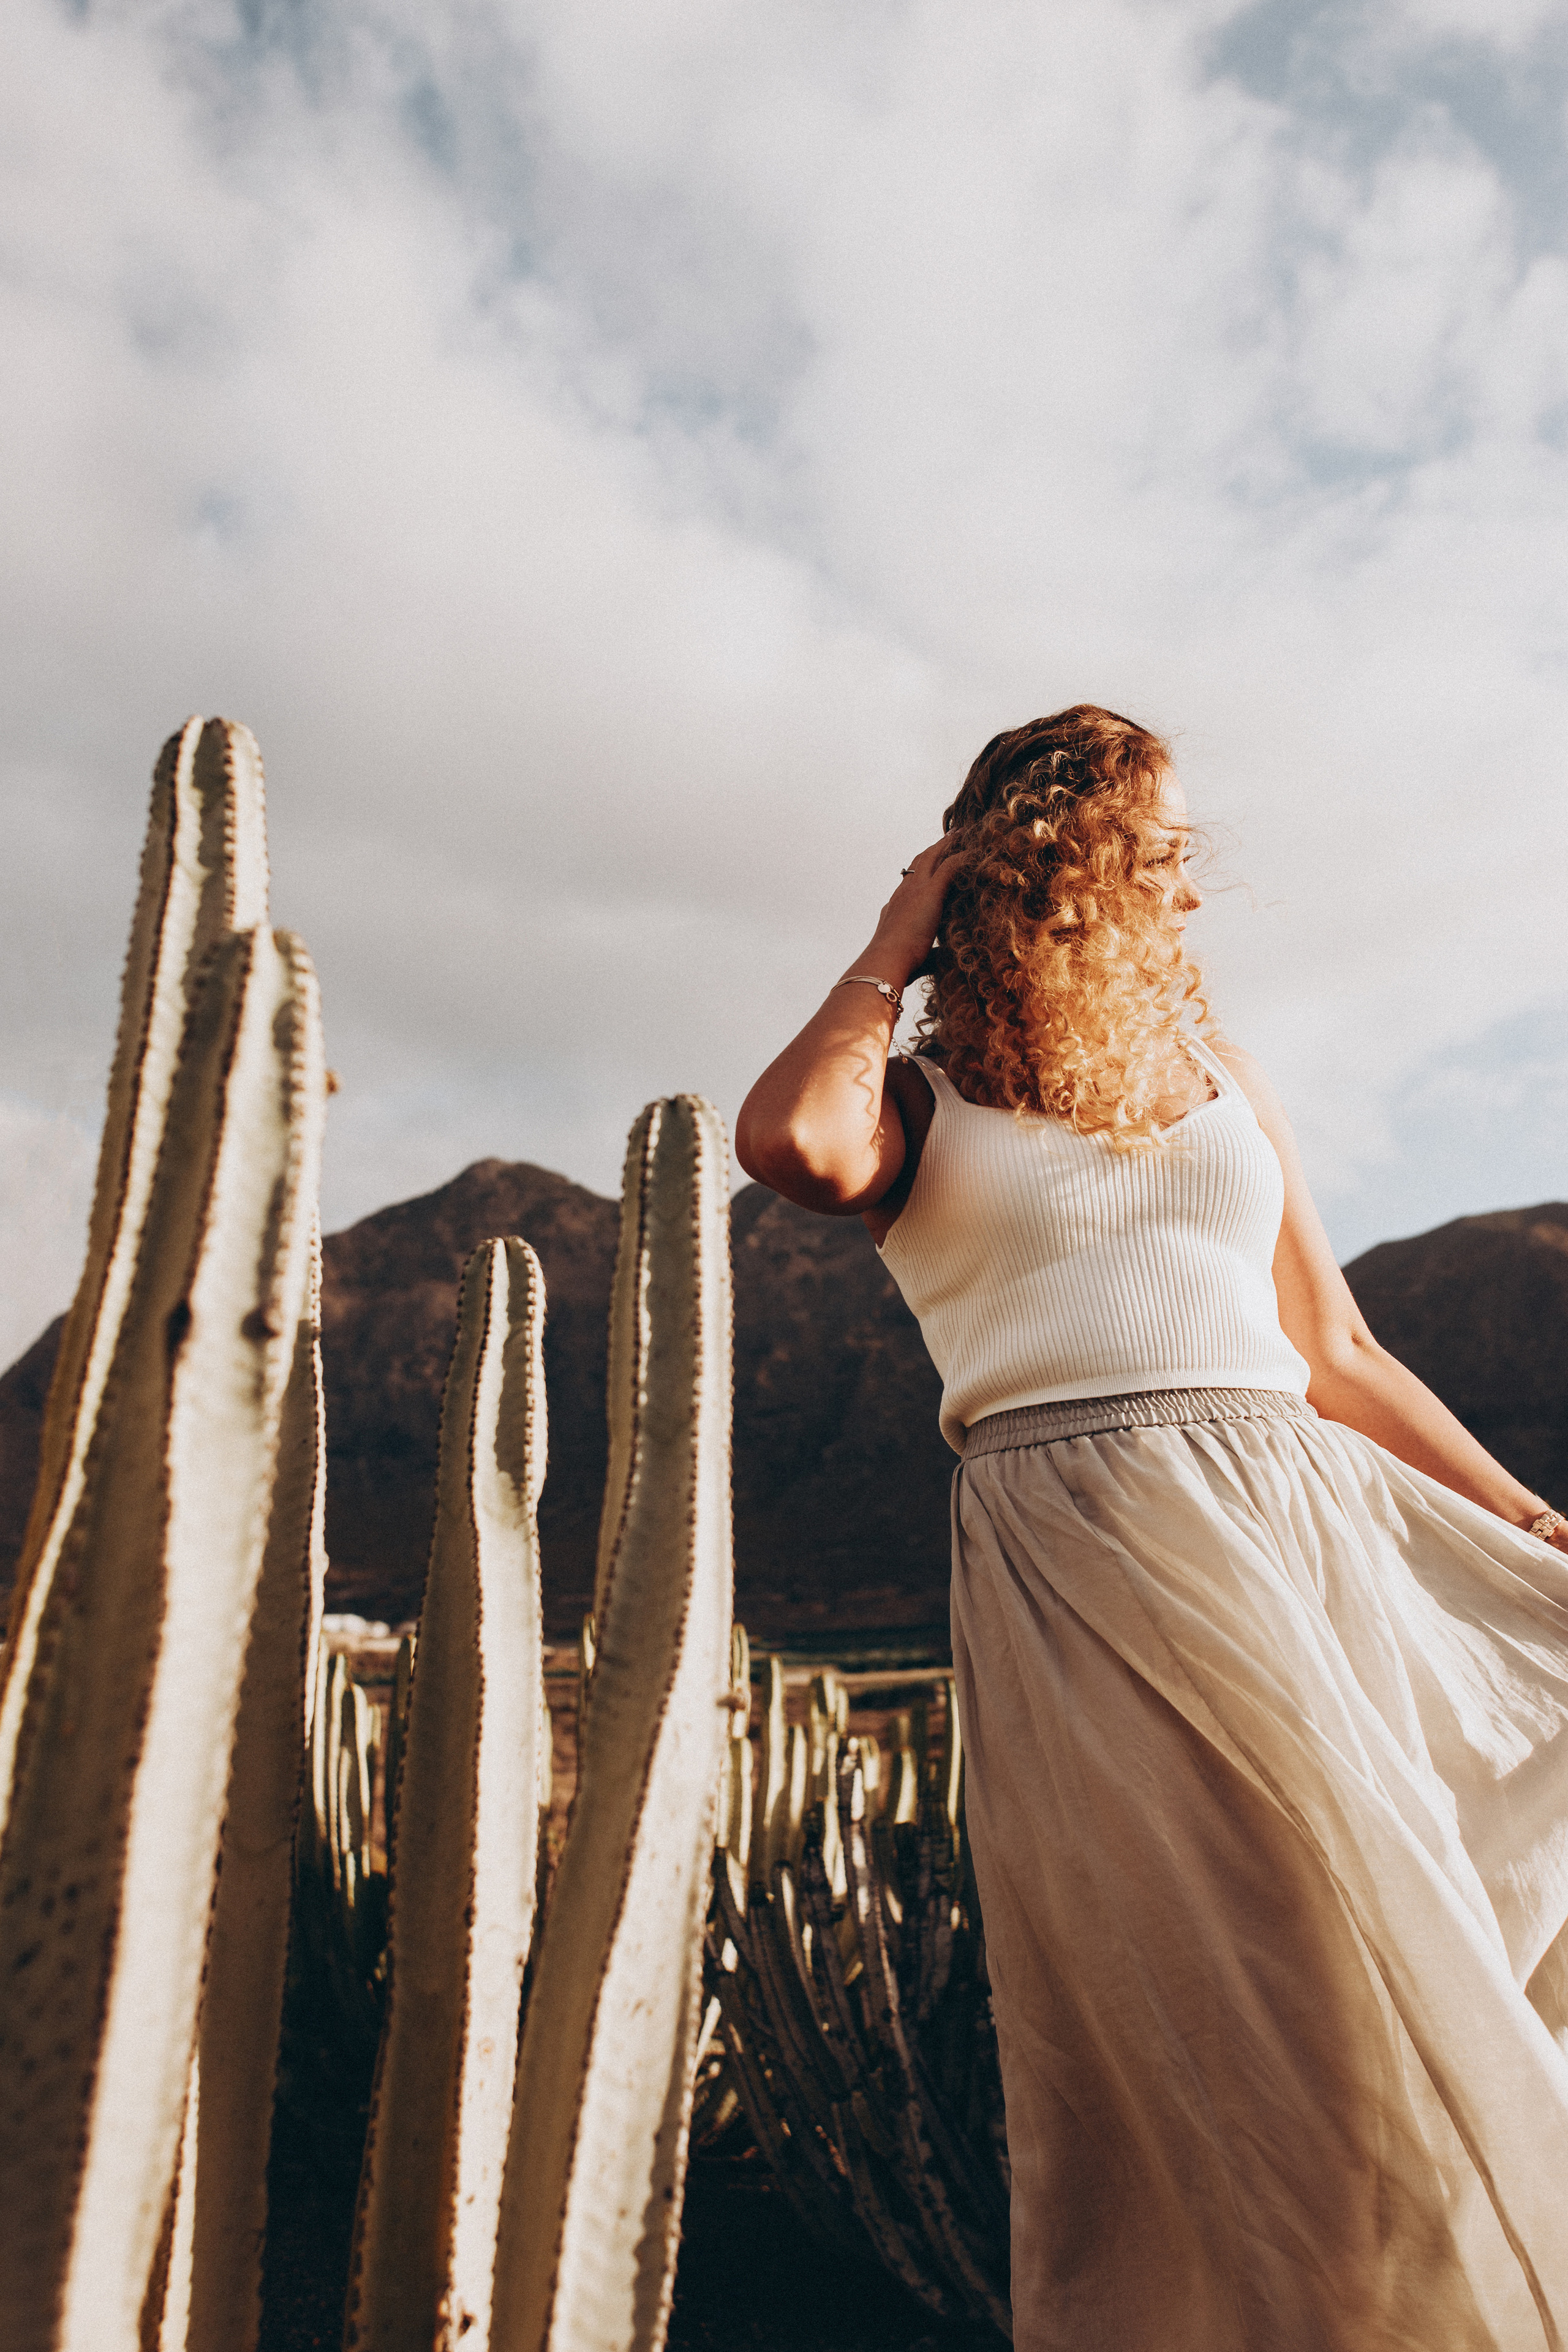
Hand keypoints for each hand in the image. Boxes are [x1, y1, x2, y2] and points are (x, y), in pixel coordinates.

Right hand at [864, 838, 963, 984]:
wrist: (886, 959)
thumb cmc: (896, 965)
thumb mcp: (910, 956)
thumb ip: (926, 955)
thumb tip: (938, 963)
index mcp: (895, 907)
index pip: (908, 882)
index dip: (919, 871)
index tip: (930, 864)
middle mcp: (903, 892)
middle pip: (919, 862)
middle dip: (934, 849)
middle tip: (949, 837)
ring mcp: (915, 889)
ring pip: (932, 857)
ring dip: (947, 844)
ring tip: (960, 834)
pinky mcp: (930, 891)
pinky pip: (950, 865)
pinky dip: (962, 856)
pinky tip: (974, 850)